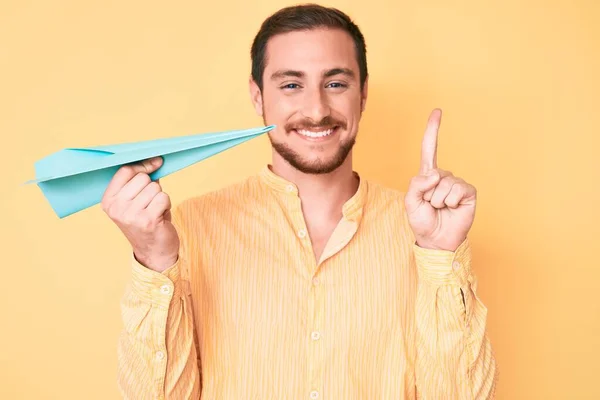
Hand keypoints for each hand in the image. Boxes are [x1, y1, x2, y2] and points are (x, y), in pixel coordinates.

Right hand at [101, 156, 179, 271]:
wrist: (154, 252)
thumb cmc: (147, 221)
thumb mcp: (136, 201)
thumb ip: (140, 182)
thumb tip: (154, 160)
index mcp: (108, 201)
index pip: (125, 171)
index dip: (142, 165)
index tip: (154, 163)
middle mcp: (116, 208)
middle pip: (142, 178)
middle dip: (152, 186)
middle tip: (150, 203)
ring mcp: (130, 215)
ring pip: (155, 187)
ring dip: (160, 197)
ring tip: (155, 211)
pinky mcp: (147, 220)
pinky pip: (163, 197)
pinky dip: (167, 204)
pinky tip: (161, 216)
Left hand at [405, 109, 476, 250]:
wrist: (437, 240)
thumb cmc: (423, 221)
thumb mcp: (410, 203)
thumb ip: (416, 185)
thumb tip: (435, 174)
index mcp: (428, 175)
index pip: (430, 148)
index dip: (433, 130)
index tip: (438, 111)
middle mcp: (443, 176)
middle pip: (434, 174)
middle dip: (428, 194)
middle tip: (431, 207)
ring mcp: (457, 183)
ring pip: (444, 184)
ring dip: (439, 201)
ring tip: (441, 209)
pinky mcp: (468, 192)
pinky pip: (457, 190)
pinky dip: (451, 202)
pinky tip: (452, 209)